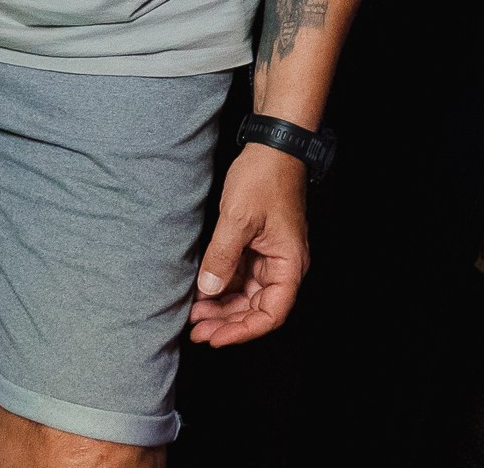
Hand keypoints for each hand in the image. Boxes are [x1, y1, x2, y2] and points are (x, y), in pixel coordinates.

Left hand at [190, 143, 308, 345]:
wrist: (272, 147)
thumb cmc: (265, 178)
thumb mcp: (238, 218)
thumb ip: (222, 257)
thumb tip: (208, 291)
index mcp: (289, 263)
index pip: (272, 313)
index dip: (244, 331)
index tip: (216, 337)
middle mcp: (282, 266)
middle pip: (257, 309)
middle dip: (227, 323)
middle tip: (197, 331)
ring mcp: (268, 258)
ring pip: (246, 297)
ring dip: (222, 309)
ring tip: (194, 317)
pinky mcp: (256, 248)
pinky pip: (239, 278)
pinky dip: (220, 289)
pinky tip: (200, 294)